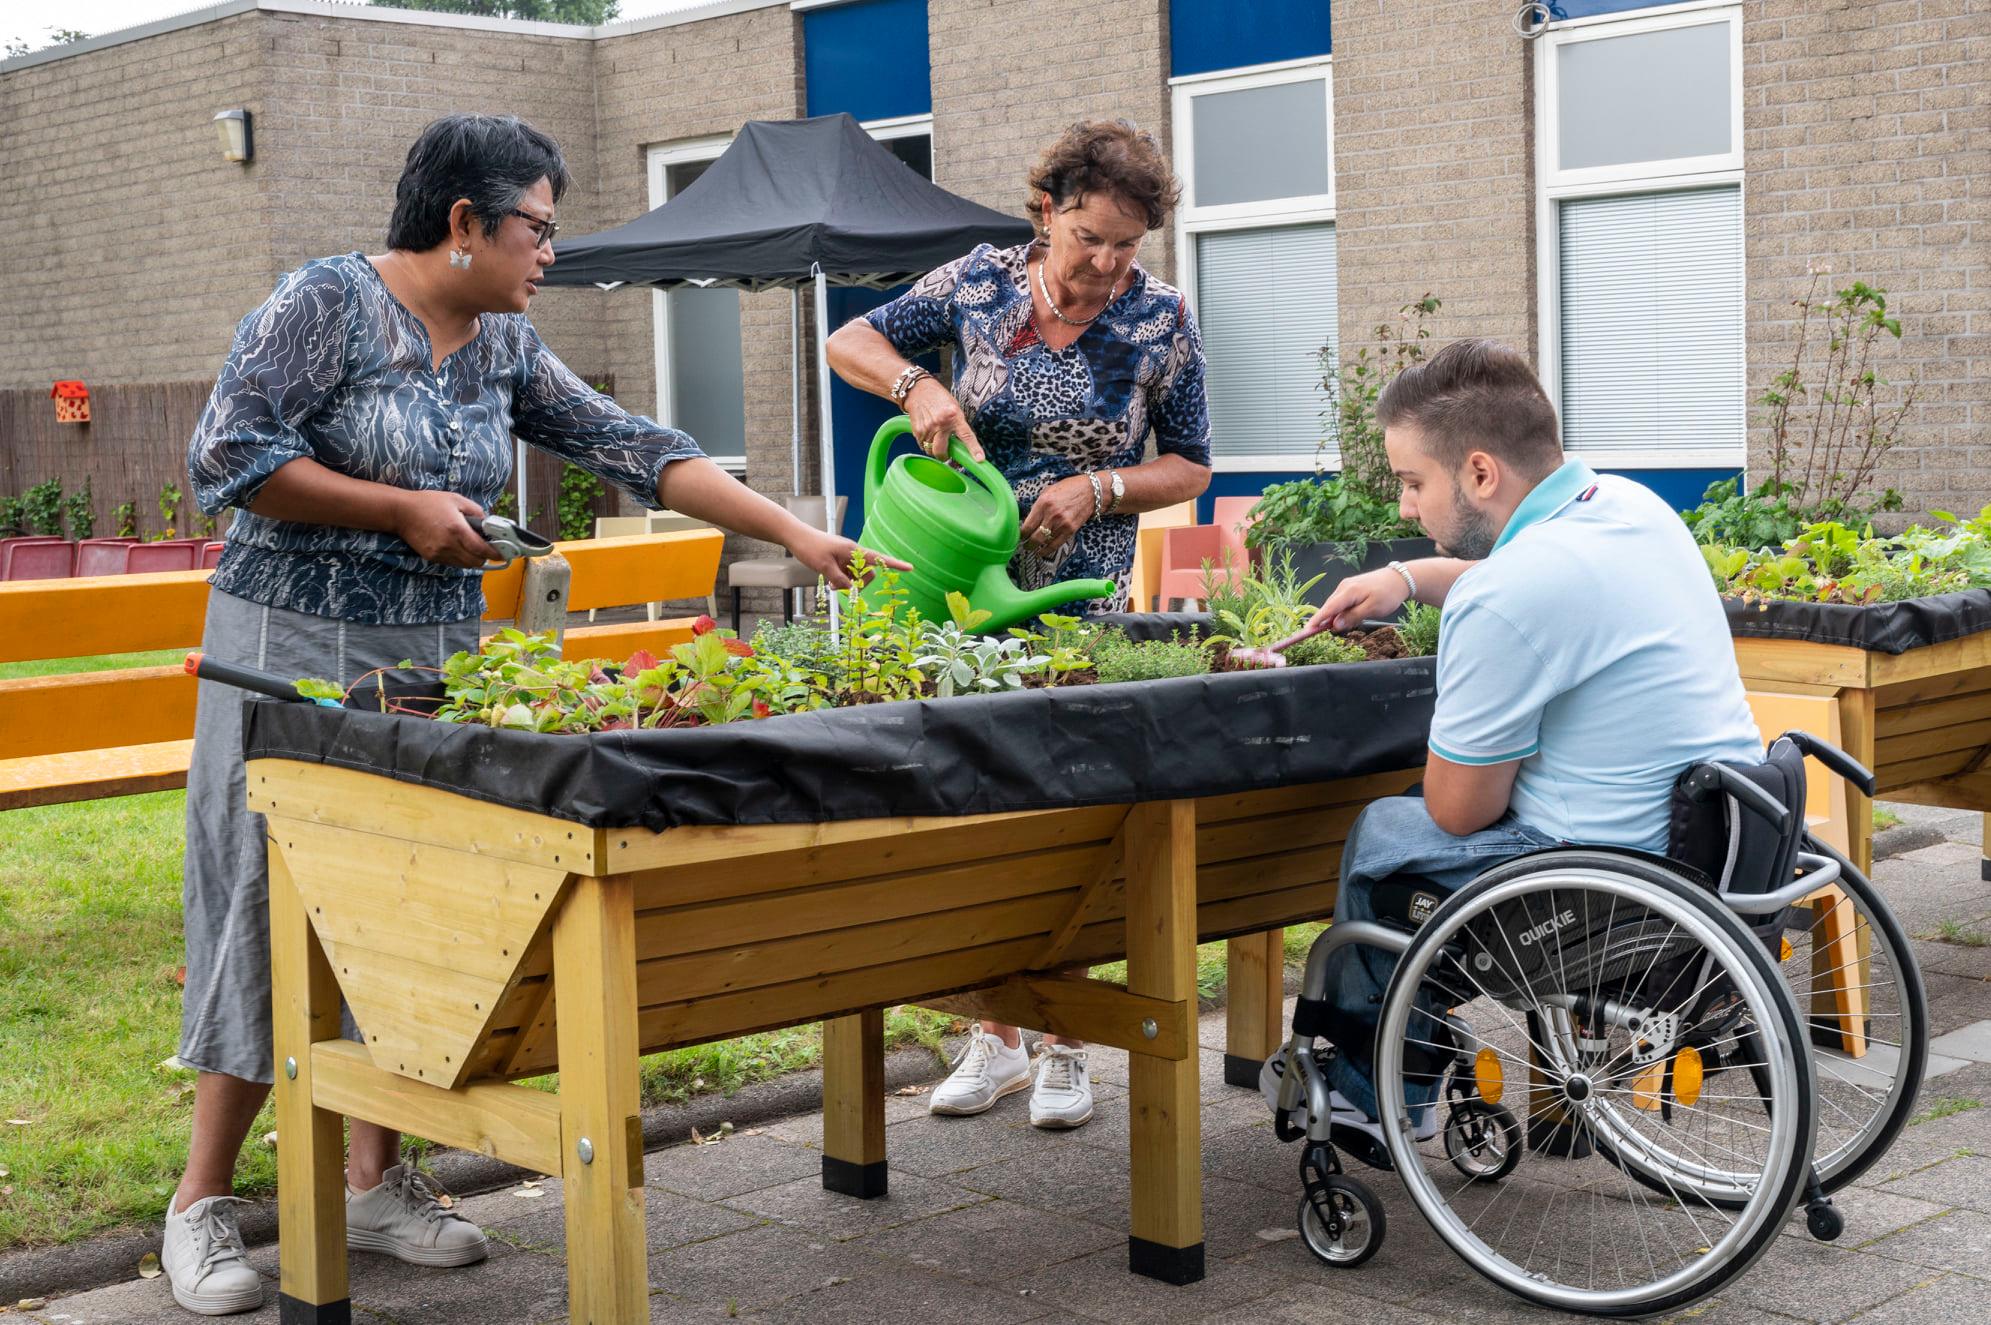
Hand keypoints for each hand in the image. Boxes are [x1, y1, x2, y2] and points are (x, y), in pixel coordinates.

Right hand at [394, 490, 497, 567]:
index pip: (482, 549)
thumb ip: (476, 511)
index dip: (496, 553)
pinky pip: (453, 564)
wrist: (401, 512)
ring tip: (475, 548)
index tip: (504, 553)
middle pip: (476, 561)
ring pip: (465, 565)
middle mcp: (449, 544)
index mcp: (457, 529)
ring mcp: (439, 553)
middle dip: (486, 557)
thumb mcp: (456, 500)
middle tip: (490, 549)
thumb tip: (490, 523)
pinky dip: (461, 559)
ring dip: (473, 559)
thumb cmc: (428, 503)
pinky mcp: (432, 557)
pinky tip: (460, 548)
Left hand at [787, 526, 912, 590]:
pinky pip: (846, 574)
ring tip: (829, 584)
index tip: (910, 568)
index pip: (878, 558)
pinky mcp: (839, 559)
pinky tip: (829, 581)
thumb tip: (853, 592)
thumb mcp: (824, 567)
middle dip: (857, 584)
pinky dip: (841, 580)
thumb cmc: (810, 548)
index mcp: (853, 551)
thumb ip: (840, 581)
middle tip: (837, 588)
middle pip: (867, 573)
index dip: (895, 564)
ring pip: (855, 575)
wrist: (795, 537)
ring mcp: (846, 556)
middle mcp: (852, 553)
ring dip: (846, 583)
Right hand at [905, 377, 983, 461]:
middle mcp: (941, 423)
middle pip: (941, 451)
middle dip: (944, 456)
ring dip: (934, 449)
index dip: (974, 449)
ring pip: (931, 450)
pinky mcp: (917, 430)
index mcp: (954, 416)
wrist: (918, 390)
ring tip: (935, 438)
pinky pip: (922, 446)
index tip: (979, 459)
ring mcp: (928, 428)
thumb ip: (958, 424)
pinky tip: (927, 433)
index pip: (966, 436)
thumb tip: (961, 443)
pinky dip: (925, 444)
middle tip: (946, 454)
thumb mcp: (954, 408)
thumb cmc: (938, 398)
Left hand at [1017, 476, 1096, 555]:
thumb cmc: (1069, 489)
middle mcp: (1052, 515)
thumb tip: (1028, 519)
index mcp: (1043, 503)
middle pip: (1035, 537)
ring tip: (1032, 548)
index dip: (1021, 534)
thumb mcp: (1048, 491)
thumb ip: (1038, 506)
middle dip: (1027, 544)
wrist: (1091, 491)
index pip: (1028, 525)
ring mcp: (1062, 524)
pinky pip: (1056, 544)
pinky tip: (1042, 552)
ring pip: (1044, 542)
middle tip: (1024, 545)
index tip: (1019, 536)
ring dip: (1036, 547)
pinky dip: (1048, 550)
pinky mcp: (1070, 530)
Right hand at [1307, 567, 1409, 633]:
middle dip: (1323, 621)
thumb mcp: (1372, 609)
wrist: (1399, 578)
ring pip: (1334, 605)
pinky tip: (1346, 617)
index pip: (1328, 608)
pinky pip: (1340, 602)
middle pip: (1329, 607)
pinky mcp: (1350, 587)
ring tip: (1339, 626)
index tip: (1306, 631)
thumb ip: (1352, 617)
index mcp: (1349, 592)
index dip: (1316, 620)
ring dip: (1333, 617)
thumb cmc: (1388, 594)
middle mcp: (1343, 587)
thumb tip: (1334, 625)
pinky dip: (1339, 611)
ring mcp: (1346, 586)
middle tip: (1319, 635)